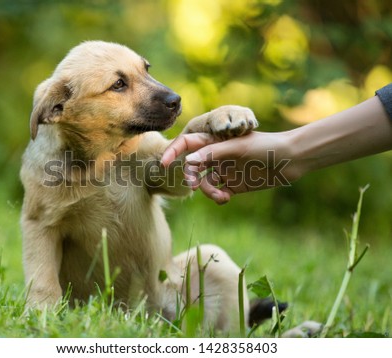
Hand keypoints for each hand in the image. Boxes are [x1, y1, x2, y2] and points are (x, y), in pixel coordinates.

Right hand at [161, 131, 294, 204]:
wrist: (290, 160)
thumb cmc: (265, 146)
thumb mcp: (238, 147)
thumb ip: (212, 153)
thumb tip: (187, 161)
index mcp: (215, 141)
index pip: (188, 143)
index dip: (173, 151)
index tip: (163, 163)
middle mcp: (217, 155)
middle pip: (193, 167)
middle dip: (191, 177)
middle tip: (194, 185)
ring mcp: (225, 170)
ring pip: (205, 183)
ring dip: (209, 191)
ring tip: (221, 196)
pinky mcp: (233, 184)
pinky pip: (218, 193)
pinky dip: (218, 198)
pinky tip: (226, 198)